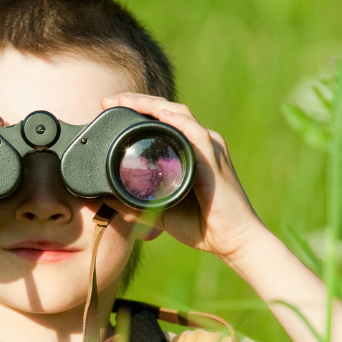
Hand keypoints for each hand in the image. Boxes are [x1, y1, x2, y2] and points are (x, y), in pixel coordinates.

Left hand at [99, 92, 266, 262]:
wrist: (234, 241)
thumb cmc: (203, 225)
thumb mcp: (159, 211)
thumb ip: (134, 204)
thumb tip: (106, 199)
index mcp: (189, 151)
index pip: (161, 121)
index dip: (135, 110)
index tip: (107, 107)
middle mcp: (200, 144)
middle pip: (167, 111)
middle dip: (137, 102)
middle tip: (108, 100)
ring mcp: (210, 149)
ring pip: (179, 115)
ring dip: (151, 105)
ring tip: (125, 100)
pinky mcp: (215, 161)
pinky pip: (196, 134)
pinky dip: (178, 122)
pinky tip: (161, 115)